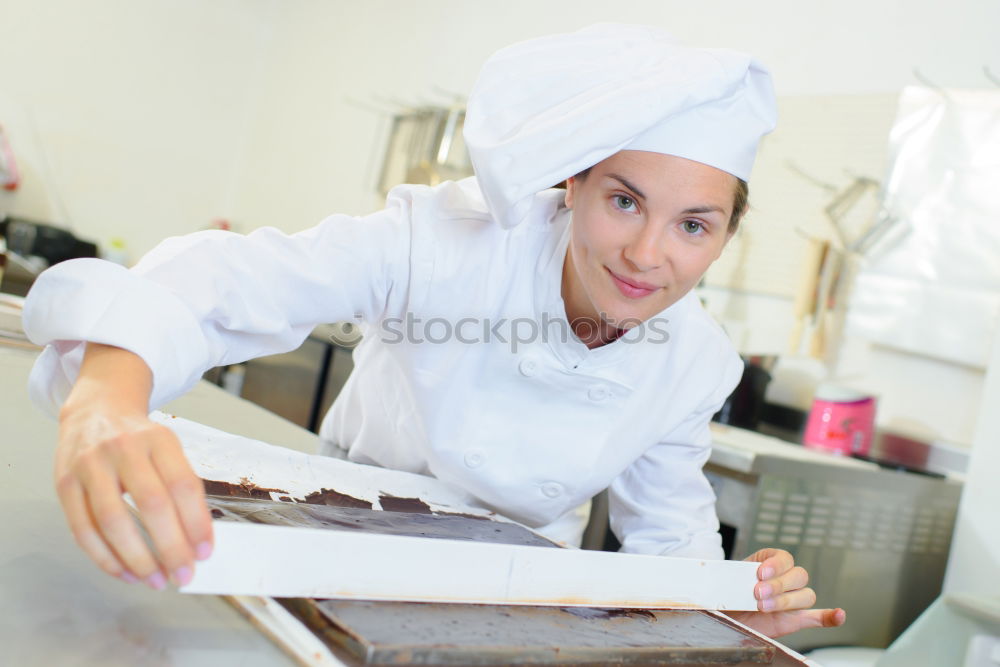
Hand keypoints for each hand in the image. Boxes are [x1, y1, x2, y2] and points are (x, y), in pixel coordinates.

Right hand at [55, 344, 212, 589]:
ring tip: (156, 580)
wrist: (96, 409)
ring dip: (137, 559)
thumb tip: (197, 541)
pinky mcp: (64, 484)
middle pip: (151, 504)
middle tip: (184, 575)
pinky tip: (125, 573)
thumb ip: (182, 488)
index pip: (183, 485)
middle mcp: (124, 448)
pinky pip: (83, 530)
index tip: (205, 552)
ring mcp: (90, 465)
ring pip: (113, 521)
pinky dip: (105, 558)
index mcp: (159, 438)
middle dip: (170, 547)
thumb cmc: (140, 439)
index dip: (196, 523)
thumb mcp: (168, 448)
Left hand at [724, 548, 845, 637]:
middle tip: (758, 593)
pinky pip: (817, 617)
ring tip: (764, 606)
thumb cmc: (727, 593)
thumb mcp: (729, 578)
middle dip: (778, 584)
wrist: (724, 614)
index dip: (776, 565)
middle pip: (799, 576)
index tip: (760, 573)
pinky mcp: (795, 619)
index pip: (785, 558)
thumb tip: (732, 576)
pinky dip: (830, 617)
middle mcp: (784, 580)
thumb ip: (736, 575)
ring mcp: (792, 600)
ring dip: (787, 601)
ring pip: (805, 595)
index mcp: (770, 563)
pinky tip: (838, 615)